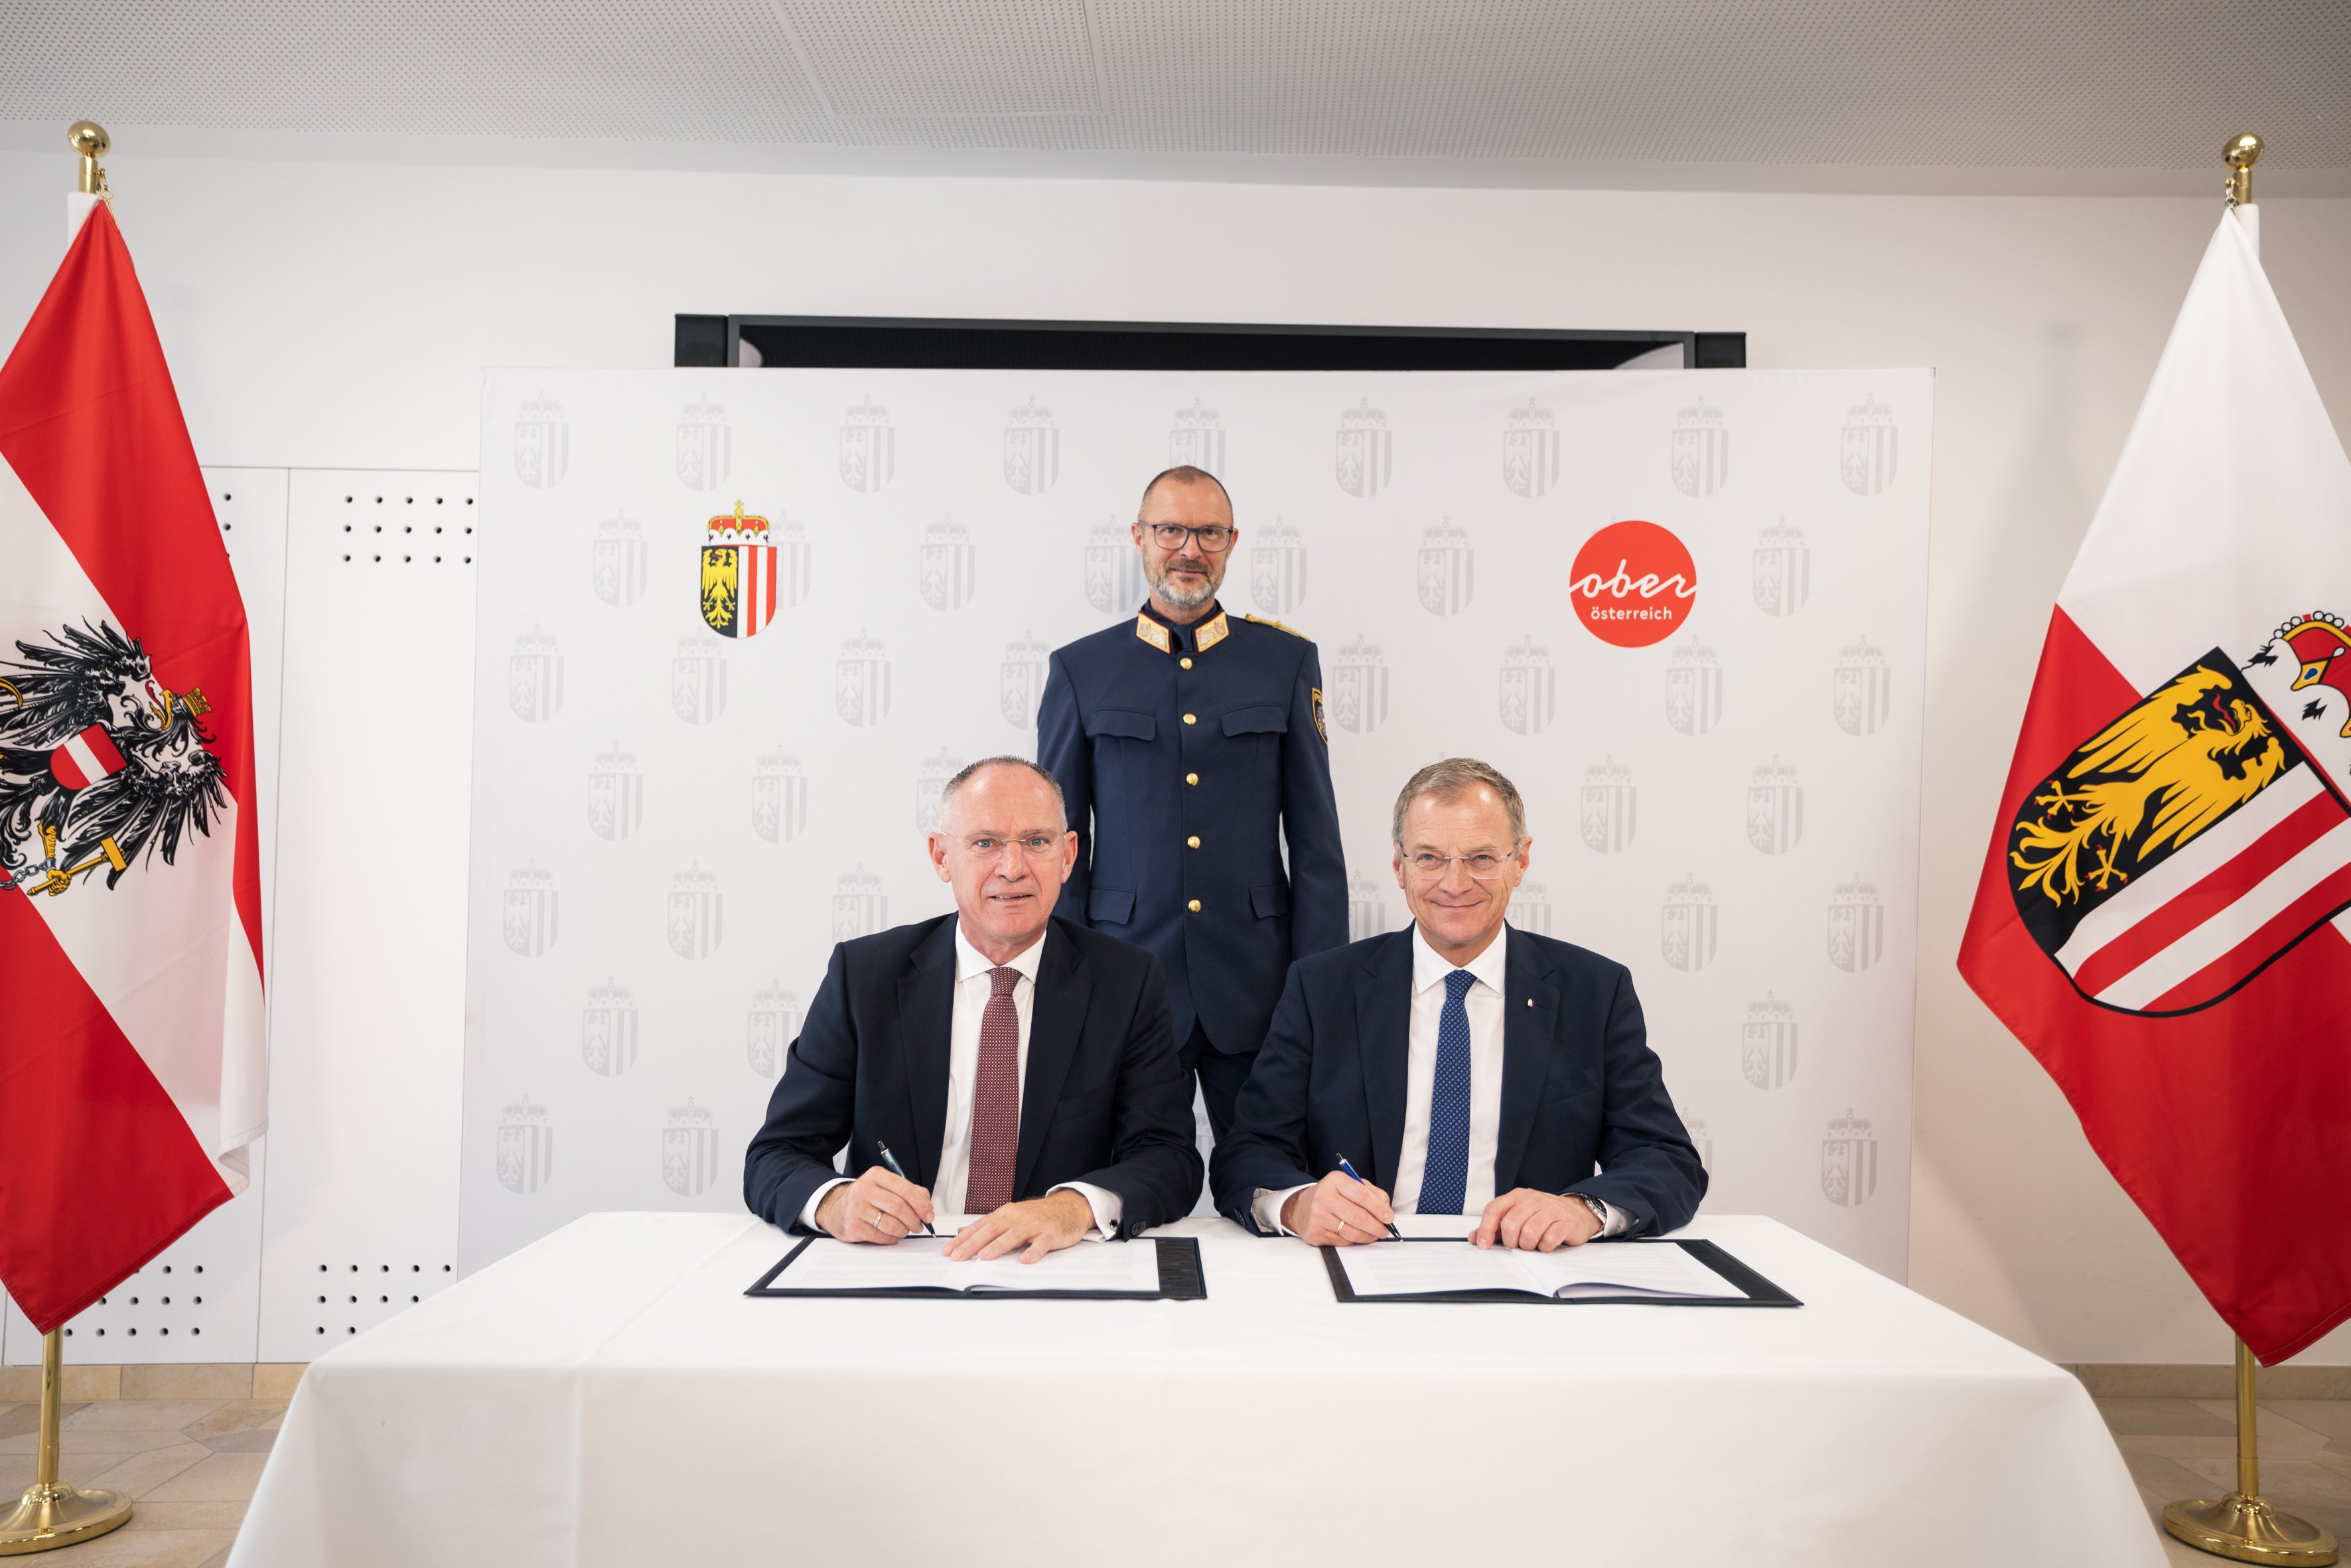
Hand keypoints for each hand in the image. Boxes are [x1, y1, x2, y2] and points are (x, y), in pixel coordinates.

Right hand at [815, 1167, 934, 1244]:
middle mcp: (864, 1189)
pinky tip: (892, 1236)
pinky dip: (892, 1239)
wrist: (835, 1208)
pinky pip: (880, 1237)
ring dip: (904, 1231)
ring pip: (891, 1224)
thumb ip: (909, 1192)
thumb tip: (928, 1207)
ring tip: (906, 1231)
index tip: (929, 1215)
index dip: (921, 1204)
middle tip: (919, 1226)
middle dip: (914, 1220)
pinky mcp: (853, 1226)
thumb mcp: (885, 1186)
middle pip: (899, 1207)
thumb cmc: (867, 1198)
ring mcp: (856, 1208)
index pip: (905, 1189)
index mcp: (876, 1176)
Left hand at [945, 1189, 1095, 1262]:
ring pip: (1014, 1235)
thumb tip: (962, 1230)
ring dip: (998, 1246)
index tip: (948, 1251)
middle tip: (958, 1256)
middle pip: (992, 1230)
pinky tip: (1025, 1260)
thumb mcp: (1010, 1216)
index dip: (963, 1239)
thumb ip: (988, 1224)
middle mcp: (1017, 1218)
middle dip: (973, 1244)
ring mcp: (1034, 1225)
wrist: (1069, 1207)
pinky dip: (1033, 1251)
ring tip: (984, 1257)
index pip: (979, 1226)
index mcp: (1006, 1214)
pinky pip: (1041, 1243)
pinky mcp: (1050, 1234)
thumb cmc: (1038, 1215)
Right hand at [1280, 1169, 1394, 1245]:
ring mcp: (1318, 1216)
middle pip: (1357, 1216)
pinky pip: (1343, 1241)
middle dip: (1376, 1226)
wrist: (1301, 1207)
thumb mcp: (1349, 1185)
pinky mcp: (1315, 1233)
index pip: (1361, 1194)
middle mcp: (1324, 1197)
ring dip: (1368, 1236)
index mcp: (1335, 1181)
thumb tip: (1386, 1209)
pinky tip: (1357, 1236)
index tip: (1388, 1217)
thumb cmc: (1330, 1195)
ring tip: (1374, 1234)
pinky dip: (1354, 1241)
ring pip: (1351, 1232)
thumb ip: (1371, 1193)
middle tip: (1384, 1230)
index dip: (1378, 1207)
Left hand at [1472, 1189, 1599, 1251]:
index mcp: (1517, 1196)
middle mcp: (1532, 1199)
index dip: (1485, 1228)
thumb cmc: (1543, 1216)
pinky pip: (1548, 1240)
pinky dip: (1544, 1247)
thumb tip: (1474, 1238)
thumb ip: (1496, 1227)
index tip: (1483, 1245)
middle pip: (1510, 1224)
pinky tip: (1546, 1244)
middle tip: (1517, 1246)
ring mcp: (1550, 1209)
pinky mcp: (1565, 1221)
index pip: (1494, 1209)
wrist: (1578, 1212)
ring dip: (1528, 1246)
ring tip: (1533, 1245)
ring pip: (1529, 1234)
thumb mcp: (1518, 1217)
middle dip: (1511, 1242)